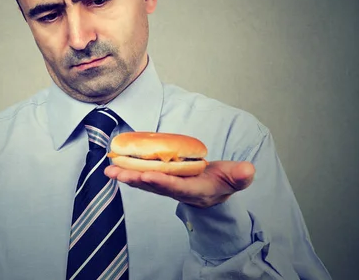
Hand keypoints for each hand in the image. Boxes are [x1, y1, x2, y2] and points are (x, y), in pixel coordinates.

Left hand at [104, 161, 254, 207]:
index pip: (178, 187)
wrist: (214, 189)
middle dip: (137, 180)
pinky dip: (128, 172)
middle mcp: (178, 192)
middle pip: (155, 187)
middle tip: (119, 174)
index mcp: (196, 191)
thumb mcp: (235, 178)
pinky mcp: (160, 181)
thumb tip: (248, 170)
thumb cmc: (223, 181)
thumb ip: (240, 176)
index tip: (149, 174)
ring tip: (109, 171)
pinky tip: (113, 166)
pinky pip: (142, 177)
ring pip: (145, 183)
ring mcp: (167, 188)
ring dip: (127, 177)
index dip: (164, 182)